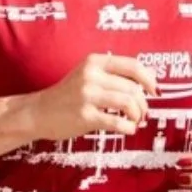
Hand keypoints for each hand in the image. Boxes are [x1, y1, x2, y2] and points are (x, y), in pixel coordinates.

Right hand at [25, 53, 159, 140]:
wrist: (38, 112)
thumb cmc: (67, 95)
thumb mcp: (86, 74)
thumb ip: (112, 74)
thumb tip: (148, 80)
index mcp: (93, 61)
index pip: (132, 66)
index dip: (149, 79)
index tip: (154, 91)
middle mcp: (90, 75)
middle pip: (133, 88)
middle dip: (143, 104)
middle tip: (141, 113)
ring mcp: (87, 96)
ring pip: (128, 103)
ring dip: (138, 115)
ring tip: (134, 120)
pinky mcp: (85, 116)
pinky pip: (118, 122)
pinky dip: (129, 127)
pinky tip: (127, 129)